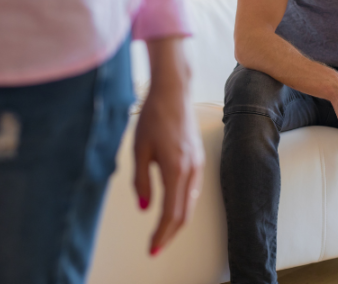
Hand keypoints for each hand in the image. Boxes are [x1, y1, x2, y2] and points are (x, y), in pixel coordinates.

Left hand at [133, 37, 203, 256]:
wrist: (173, 91)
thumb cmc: (154, 115)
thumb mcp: (139, 149)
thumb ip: (142, 180)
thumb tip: (145, 206)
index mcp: (176, 169)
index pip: (170, 213)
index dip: (161, 234)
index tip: (152, 248)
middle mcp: (191, 169)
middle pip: (184, 213)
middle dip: (169, 233)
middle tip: (155, 246)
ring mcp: (197, 164)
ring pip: (190, 203)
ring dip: (177, 220)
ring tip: (162, 232)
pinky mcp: (198, 158)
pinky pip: (193, 190)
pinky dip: (184, 205)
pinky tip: (174, 207)